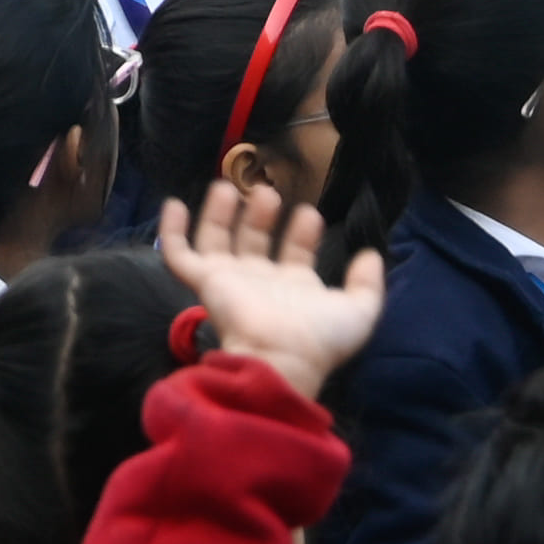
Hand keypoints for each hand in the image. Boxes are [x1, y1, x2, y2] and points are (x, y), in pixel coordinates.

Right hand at [157, 180, 386, 401]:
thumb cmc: (319, 337)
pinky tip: (174, 203)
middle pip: (254, 240)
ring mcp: (231, 281)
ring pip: (217, 241)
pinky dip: (173, 230)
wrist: (281, 357)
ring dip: (221, 213)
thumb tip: (370, 254)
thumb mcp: (359, 311)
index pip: (295, 253)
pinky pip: (179, 255)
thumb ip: (368, 283)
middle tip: (268, 190)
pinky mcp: (206, 283)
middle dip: (261, 215)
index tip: (311, 213)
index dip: (303, 232)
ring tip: (229, 186)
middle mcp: (261, 282)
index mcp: (294, 288)